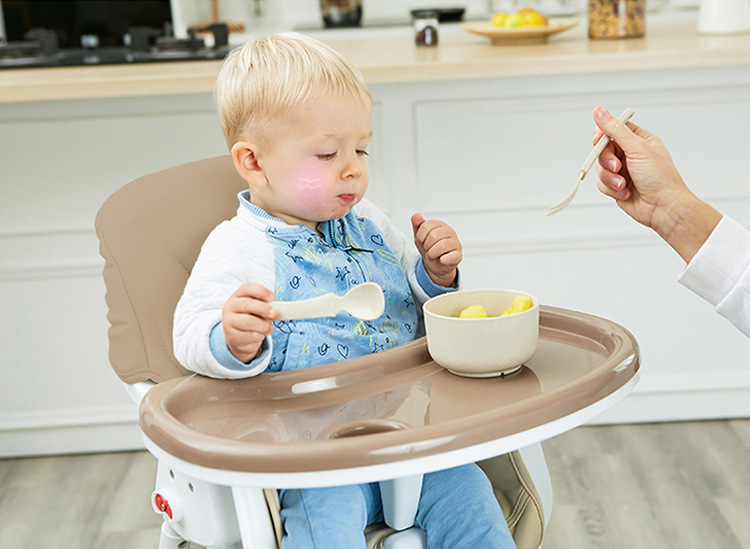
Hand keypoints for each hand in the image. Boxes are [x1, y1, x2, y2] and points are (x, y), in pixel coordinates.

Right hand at [222, 283, 277, 362]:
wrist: (238, 337)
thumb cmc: (250, 318)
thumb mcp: (257, 309)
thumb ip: (266, 306)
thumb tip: (278, 309)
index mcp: (237, 296)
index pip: (247, 288)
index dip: (260, 291)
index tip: (272, 296)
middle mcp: (230, 307)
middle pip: (246, 304)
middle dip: (263, 309)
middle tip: (275, 314)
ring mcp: (229, 322)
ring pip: (248, 322)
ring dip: (263, 326)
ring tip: (269, 328)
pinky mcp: (232, 336)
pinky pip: (248, 336)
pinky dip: (258, 336)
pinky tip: (260, 335)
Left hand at [411, 213, 461, 286]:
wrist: (436, 264)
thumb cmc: (429, 248)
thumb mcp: (420, 237)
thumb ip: (417, 225)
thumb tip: (415, 216)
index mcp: (440, 224)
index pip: (426, 226)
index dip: (420, 236)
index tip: (421, 241)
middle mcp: (449, 231)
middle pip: (433, 236)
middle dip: (426, 245)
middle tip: (427, 249)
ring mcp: (455, 243)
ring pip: (442, 246)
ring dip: (432, 253)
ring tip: (431, 255)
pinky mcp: (458, 255)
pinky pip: (452, 257)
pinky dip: (443, 260)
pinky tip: (441, 260)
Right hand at [592, 105, 688, 229]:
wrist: (663, 207)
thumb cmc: (660, 178)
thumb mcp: (637, 148)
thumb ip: (615, 129)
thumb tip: (599, 111)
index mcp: (639, 140)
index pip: (614, 129)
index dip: (603, 135)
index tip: (599, 141)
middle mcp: (630, 154)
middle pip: (603, 150)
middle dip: (607, 160)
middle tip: (617, 166)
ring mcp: (623, 171)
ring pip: (601, 168)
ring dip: (610, 178)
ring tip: (624, 183)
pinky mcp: (617, 186)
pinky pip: (602, 183)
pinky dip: (611, 188)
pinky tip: (625, 191)